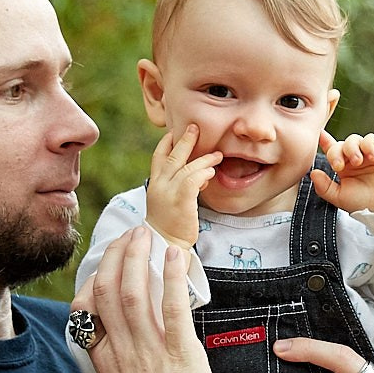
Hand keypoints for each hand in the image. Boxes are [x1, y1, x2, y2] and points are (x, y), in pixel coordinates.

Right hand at [80, 226, 214, 372]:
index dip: (98, 274)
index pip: (89, 307)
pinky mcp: (179, 356)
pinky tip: (176, 257)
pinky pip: (171, 308)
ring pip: (133, 292)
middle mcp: (122, 352)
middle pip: (108, 290)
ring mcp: (148, 353)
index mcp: (106, 360)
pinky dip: (171, 278)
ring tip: (147, 235)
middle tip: (131, 233)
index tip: (111, 257)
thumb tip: (133, 346)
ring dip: (139, 257)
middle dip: (118, 255)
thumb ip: (125, 366)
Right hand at [143, 124, 222, 248]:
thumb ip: (180, 186)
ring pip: (187, 167)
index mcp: (155, 184)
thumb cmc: (170, 225)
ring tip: (218, 155)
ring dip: (204, 159)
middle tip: (195, 127)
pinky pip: (193, 179)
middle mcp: (159, 185)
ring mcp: (168, 192)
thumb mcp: (169, 201)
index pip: (158, 157)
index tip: (175, 132)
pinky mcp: (181, 201)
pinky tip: (211, 173)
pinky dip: (204, 173)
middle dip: (185, 140)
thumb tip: (200, 175)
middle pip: (172, 156)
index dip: (166, 143)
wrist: (165, 245)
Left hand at [311, 131, 373, 214]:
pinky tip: (371, 157)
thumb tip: (312, 173)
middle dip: (337, 153)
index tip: (319, 134)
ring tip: (357, 162)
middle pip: (340, 145)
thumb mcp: (339, 197)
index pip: (331, 151)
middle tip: (339, 166)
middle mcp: (352, 158)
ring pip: (353, 140)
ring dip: (352, 149)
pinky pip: (370, 139)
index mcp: (342, 167)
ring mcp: (366, 152)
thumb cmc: (363, 202)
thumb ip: (324, 187)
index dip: (324, 141)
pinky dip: (368, 145)